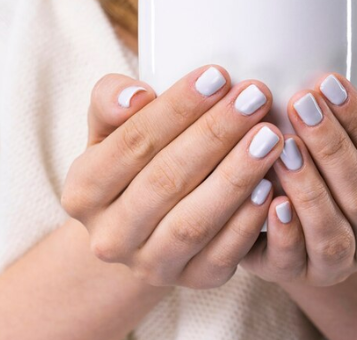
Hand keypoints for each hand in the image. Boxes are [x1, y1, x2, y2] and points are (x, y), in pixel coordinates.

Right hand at [61, 65, 283, 288]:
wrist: (143, 227)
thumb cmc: (131, 162)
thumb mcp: (110, 129)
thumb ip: (111, 101)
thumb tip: (134, 96)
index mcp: (83, 192)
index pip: (132, 143)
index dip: (176, 109)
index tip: (218, 75)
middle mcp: (110, 237)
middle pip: (166, 181)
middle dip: (215, 134)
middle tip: (254, 97)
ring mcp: (151, 265)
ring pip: (194, 222)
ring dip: (236, 177)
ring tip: (270, 136)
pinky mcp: (193, 281)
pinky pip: (223, 254)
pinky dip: (248, 221)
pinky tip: (273, 186)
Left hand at [242, 73, 356, 286]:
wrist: (288, 227)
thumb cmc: (323, 168)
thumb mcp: (351, 139)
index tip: (328, 83)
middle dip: (332, 147)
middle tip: (300, 105)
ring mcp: (336, 264)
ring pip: (333, 233)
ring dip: (309, 188)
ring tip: (283, 148)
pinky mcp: (295, 275)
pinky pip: (293, 260)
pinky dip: (285, 232)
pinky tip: (271, 201)